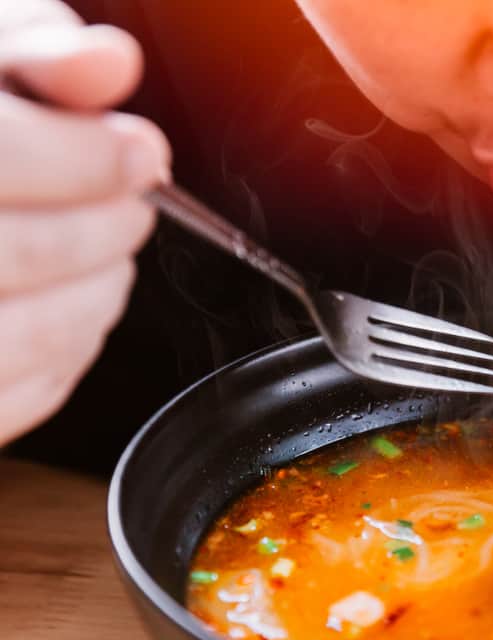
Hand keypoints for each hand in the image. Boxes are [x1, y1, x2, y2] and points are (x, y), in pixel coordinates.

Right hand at [0, 0, 169, 444]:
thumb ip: (29, 50)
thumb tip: (110, 63)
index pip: (0, 155)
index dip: (89, 157)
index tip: (142, 153)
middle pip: (16, 251)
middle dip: (107, 228)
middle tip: (134, 207)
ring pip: (18, 336)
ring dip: (97, 297)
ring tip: (112, 260)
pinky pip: (10, 399)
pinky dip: (64, 356)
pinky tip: (73, 311)